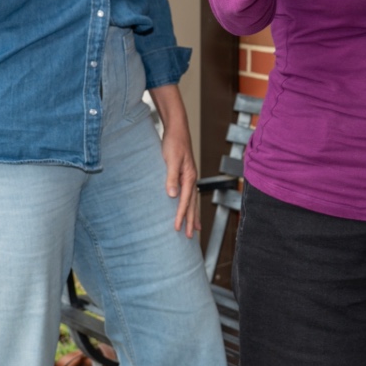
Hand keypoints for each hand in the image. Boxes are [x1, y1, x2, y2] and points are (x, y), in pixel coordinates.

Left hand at [151, 84, 198, 237]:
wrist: (177, 128)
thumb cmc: (174, 142)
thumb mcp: (171, 159)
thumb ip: (171, 177)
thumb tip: (172, 195)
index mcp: (189, 177)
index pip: (185, 201)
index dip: (181, 216)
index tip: (177, 228)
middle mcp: (191, 178)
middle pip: (192, 204)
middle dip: (190, 220)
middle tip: (189, 236)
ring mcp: (189, 177)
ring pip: (192, 200)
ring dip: (193, 215)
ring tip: (194, 228)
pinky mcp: (184, 174)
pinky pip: (188, 194)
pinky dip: (189, 204)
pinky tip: (187, 208)